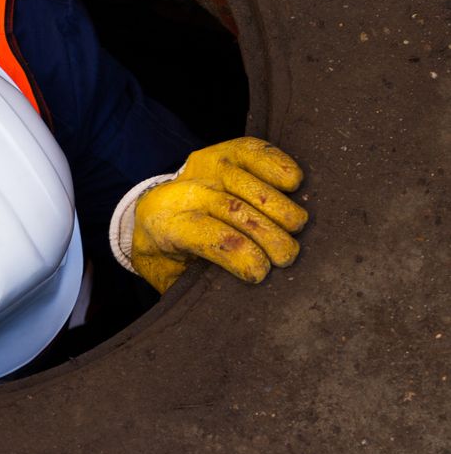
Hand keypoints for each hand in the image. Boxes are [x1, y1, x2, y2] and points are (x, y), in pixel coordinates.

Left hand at [133, 137, 307, 292]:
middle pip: (231, 209)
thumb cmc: (170, 253)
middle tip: (288, 257)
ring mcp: (202, 168)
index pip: (202, 234)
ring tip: (297, 228)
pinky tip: (294, 182)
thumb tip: (227, 301)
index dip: (236, 253)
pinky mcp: (222, 152)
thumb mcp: (169, 277)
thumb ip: (193, 285)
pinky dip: (276, 163)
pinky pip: (252, 151)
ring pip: (246, 182)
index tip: (261, 273)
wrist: (157, 211)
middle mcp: (181, 192)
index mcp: (164, 226)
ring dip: (279, 206)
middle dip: (267, 234)